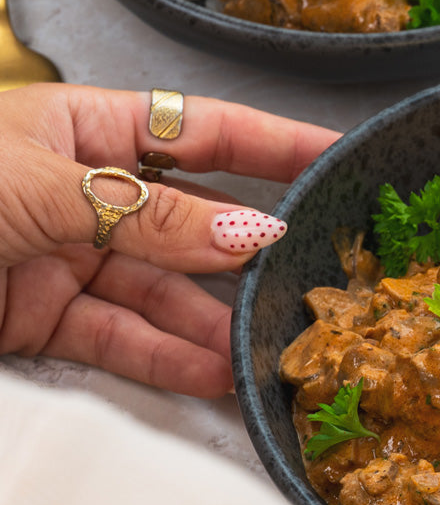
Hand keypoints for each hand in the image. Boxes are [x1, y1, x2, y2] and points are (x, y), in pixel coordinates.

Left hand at [0, 83, 339, 396]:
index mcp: (83, 130)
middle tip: (311, 273)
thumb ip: (144, 215)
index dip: (274, 144)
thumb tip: (243, 232)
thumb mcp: (36, 184)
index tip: (337, 158)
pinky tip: (212, 374)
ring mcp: (68, 258)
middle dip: (251, 253)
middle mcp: (85, 192)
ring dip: (213, 323)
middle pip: (194, 221)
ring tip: (260, 346)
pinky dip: (166, 359)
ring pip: (164, 293)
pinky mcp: (45, 318)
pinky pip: (120, 338)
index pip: (203, 132)